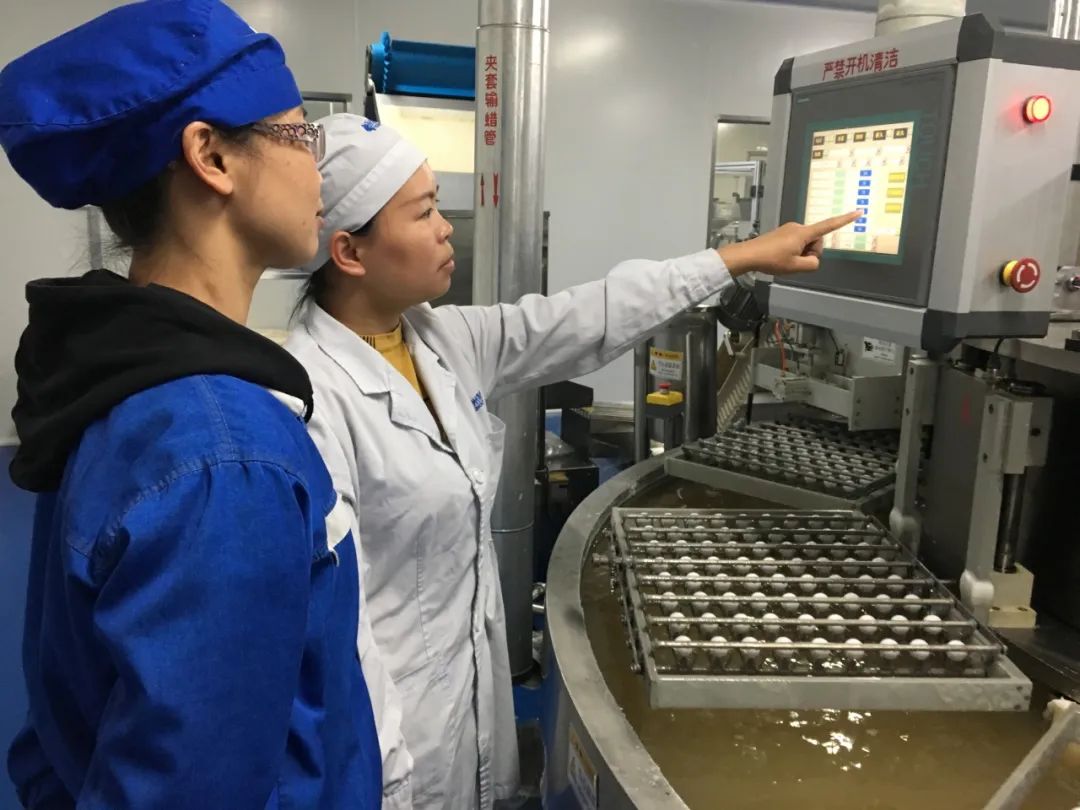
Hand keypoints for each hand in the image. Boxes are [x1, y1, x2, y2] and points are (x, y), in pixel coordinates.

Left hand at [718, 211, 861, 276]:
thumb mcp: (796, 267)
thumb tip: (813, 260)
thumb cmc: (771, 260)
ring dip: (800, 254)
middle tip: (794, 262)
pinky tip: (780, 258)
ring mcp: (790, 229)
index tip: (858, 212)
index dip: (845, 220)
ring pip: (805, 244)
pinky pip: (796, 244)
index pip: (829, 226)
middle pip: (815, 242)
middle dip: (810, 253)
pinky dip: (793, 252)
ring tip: (785, 260)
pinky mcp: (783, 233)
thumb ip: (812, 264)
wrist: (748, 255)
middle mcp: (798, 227)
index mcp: (804, 233)